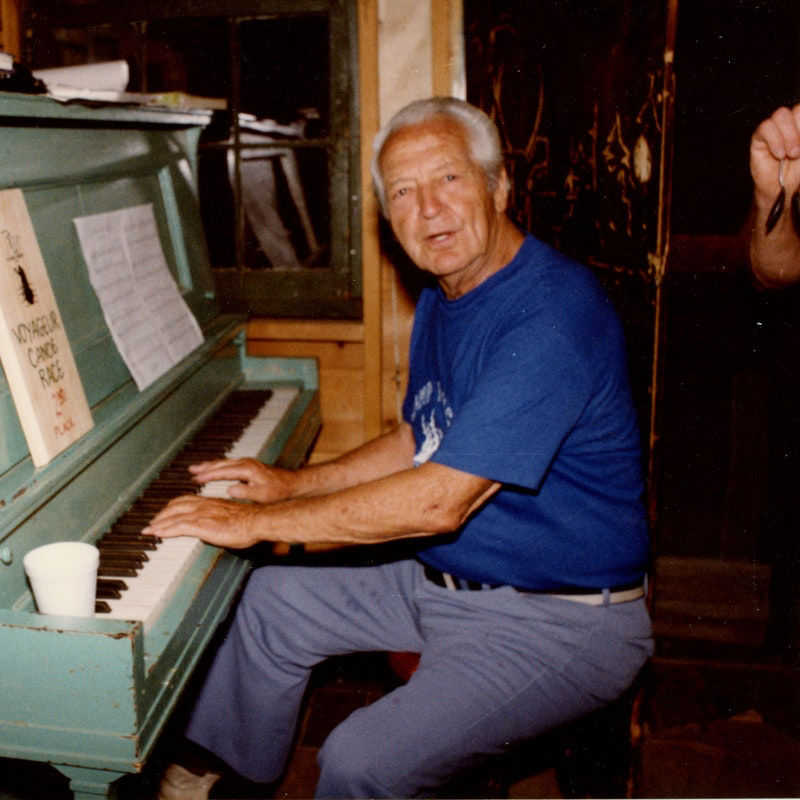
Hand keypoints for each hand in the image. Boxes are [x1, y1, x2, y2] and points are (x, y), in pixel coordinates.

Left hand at [143, 494, 263, 548]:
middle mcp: (203, 506)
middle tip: (152, 524)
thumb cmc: (249, 521)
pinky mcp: (203, 526)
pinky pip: (179, 527)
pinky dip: (166, 530)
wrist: (257, 520)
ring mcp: (202, 515)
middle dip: (161, 515)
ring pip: (174, 516)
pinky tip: (158, 534)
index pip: (184, 501)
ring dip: (159, 523)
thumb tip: (214, 525)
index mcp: (210, 502)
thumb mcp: (229, 516)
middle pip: (175, 507)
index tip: (163, 514)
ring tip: (149, 531)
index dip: (171, 508)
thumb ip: (218, 518)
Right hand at [189, 458, 295, 502]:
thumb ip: (246, 492)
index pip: (223, 471)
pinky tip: (213, 470)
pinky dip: (219, 466)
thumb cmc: (280, 491)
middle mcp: (246, 463)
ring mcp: (248, 463)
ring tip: (196, 469)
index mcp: (247, 469)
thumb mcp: (263, 495)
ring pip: (224, 462)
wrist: (293, 484)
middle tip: (190, 470)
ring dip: (210, 465)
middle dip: (205, 467)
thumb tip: (230, 489)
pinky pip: (229, 464)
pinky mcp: (249, 466)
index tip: (195, 478)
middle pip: (221, 463)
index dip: (208, 475)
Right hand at [751, 105, 799, 201]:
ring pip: (781, 114)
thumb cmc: (799, 170)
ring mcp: (775, 129)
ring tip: (791, 154)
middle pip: (797, 109)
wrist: (784, 187)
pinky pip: (765, 127)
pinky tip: (779, 154)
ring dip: (789, 135)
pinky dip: (774, 141)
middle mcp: (791, 122)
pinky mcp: (759, 137)